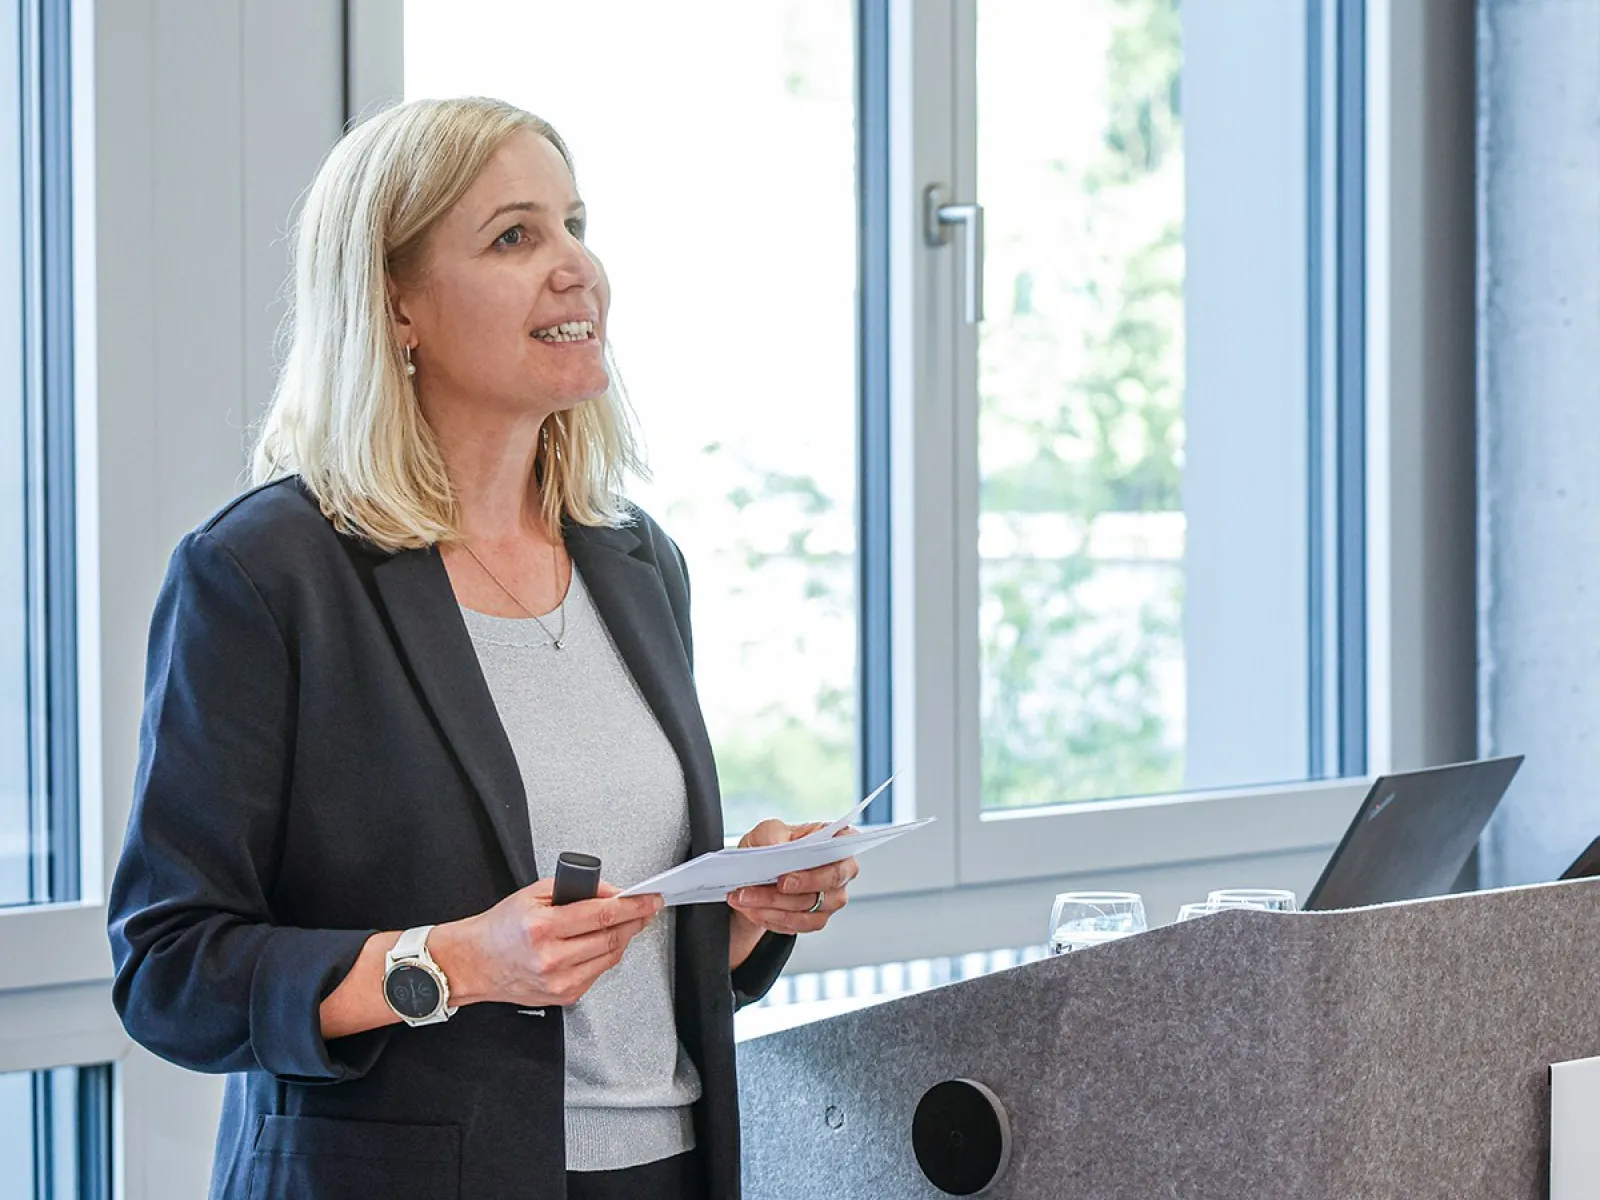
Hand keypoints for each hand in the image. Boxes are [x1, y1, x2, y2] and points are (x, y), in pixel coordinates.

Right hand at [431, 878, 661, 1008]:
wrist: (475, 963)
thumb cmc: (501, 928)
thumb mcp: (533, 894)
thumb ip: (574, 889)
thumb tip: (610, 892)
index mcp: (543, 928)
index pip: (603, 915)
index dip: (633, 906)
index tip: (650, 899)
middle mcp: (552, 958)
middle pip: (612, 937)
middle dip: (634, 921)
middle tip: (644, 909)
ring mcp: (559, 981)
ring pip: (610, 957)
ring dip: (623, 938)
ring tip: (625, 923)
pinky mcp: (564, 996)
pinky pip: (598, 973)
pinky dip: (606, 955)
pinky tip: (600, 943)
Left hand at [726, 819, 859, 965]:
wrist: (756, 874)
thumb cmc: (771, 846)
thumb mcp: (767, 830)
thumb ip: (773, 833)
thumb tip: (777, 846)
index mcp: (835, 840)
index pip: (844, 848)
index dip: (818, 866)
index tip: (785, 879)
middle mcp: (841, 870)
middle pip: (830, 883)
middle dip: (792, 891)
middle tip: (762, 889)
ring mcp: (832, 897)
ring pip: (810, 908)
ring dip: (773, 905)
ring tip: (745, 897)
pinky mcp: (818, 918)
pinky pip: (800, 925)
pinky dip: (773, 918)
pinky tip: (753, 909)